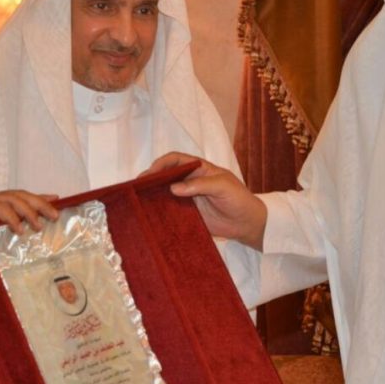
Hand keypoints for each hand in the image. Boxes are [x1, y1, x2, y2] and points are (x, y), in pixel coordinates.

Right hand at [0, 190, 58, 232]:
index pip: (19, 197)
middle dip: (40, 203)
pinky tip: (19, 228)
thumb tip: (11, 242)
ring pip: (12, 198)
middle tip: (55, 215)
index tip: (56, 200)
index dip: (38, 197)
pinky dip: (11, 216)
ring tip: (39, 224)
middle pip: (20, 195)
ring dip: (29, 210)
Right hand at [143, 153, 266, 248]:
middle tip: (137, 187)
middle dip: (151, 179)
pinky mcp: (187, 214)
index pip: (175, 160)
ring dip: (152, 195)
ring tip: (138, 200)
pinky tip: (150, 214)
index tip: (150, 173)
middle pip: (166, 176)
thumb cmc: (238, 198)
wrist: (247, 223)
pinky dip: (160, 211)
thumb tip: (173, 188)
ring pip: (165, 193)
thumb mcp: (222, 186)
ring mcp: (187, 198)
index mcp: (198, 169)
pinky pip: (170, 210)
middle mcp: (190, 181)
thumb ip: (199, 185)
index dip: (161, 164)